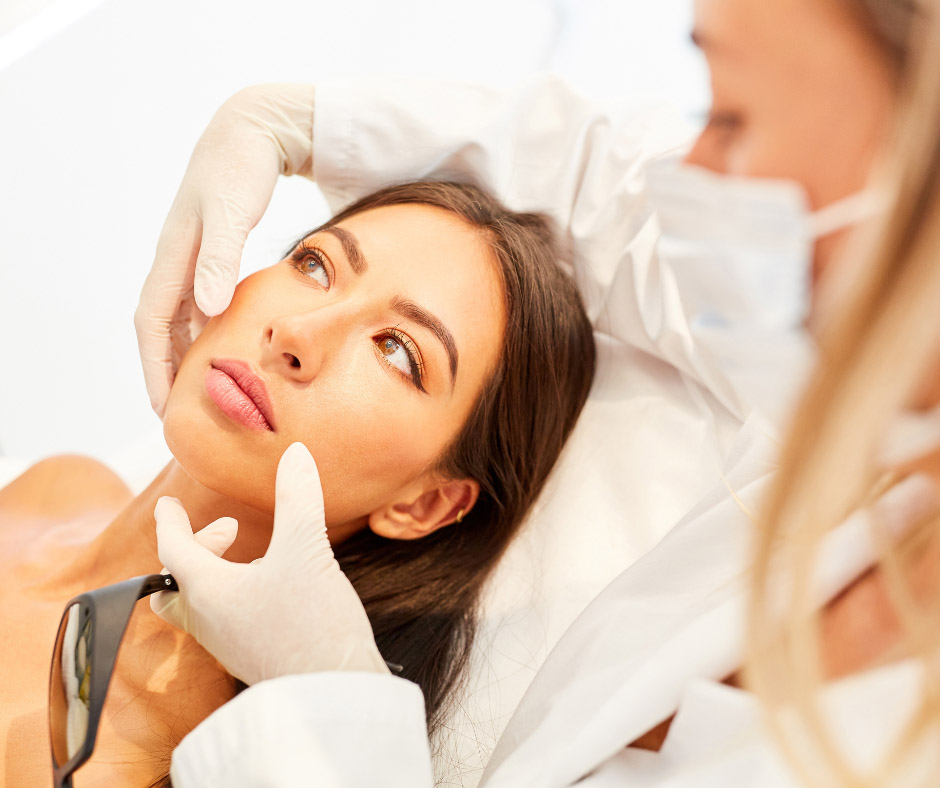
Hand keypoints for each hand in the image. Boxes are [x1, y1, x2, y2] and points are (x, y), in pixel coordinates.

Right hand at [136, 84, 316, 416]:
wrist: (252, 132)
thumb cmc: (240, 169)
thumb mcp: (232, 213)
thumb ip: (221, 258)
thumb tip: (208, 309)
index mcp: (175, 257)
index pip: (152, 324)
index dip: (154, 366)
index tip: (162, 405)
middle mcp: (179, 262)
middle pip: (162, 329)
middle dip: (165, 371)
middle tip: (179, 413)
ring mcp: (194, 259)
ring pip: (182, 319)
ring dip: (186, 355)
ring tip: (200, 391)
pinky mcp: (214, 254)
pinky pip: (202, 304)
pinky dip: (208, 331)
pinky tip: (225, 348)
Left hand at [150, 442, 388, 684]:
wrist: (336, 693)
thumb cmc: (312, 624)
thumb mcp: (306, 550)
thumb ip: (298, 498)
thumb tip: (297, 453)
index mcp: (208, 592)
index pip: (172, 550)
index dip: (171, 521)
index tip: (168, 505)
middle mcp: (210, 621)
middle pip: (175, 586)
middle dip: (195, 550)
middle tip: (229, 530)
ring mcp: (230, 644)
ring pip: (201, 604)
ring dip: (217, 572)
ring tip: (254, 555)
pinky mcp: (253, 657)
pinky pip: (226, 621)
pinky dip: (237, 594)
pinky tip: (274, 587)